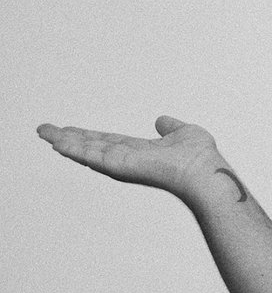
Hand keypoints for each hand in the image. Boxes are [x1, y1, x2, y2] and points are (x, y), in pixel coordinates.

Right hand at [37, 116, 223, 200]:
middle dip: (68, 138)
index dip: (89, 136)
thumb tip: (161, 120)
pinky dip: (74, 149)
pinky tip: (58, 142)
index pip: (109, 142)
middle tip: (45, 130)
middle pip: (91, 146)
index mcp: (141, 150)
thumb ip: (170, 127)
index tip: (70, 130)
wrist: (205, 172)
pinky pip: (92, 155)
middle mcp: (128, 158)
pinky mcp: (120, 165)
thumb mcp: (184, 132)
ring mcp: (122, 163)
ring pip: (87, 150)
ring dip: (65, 142)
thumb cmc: (201, 158)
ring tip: (44, 133)